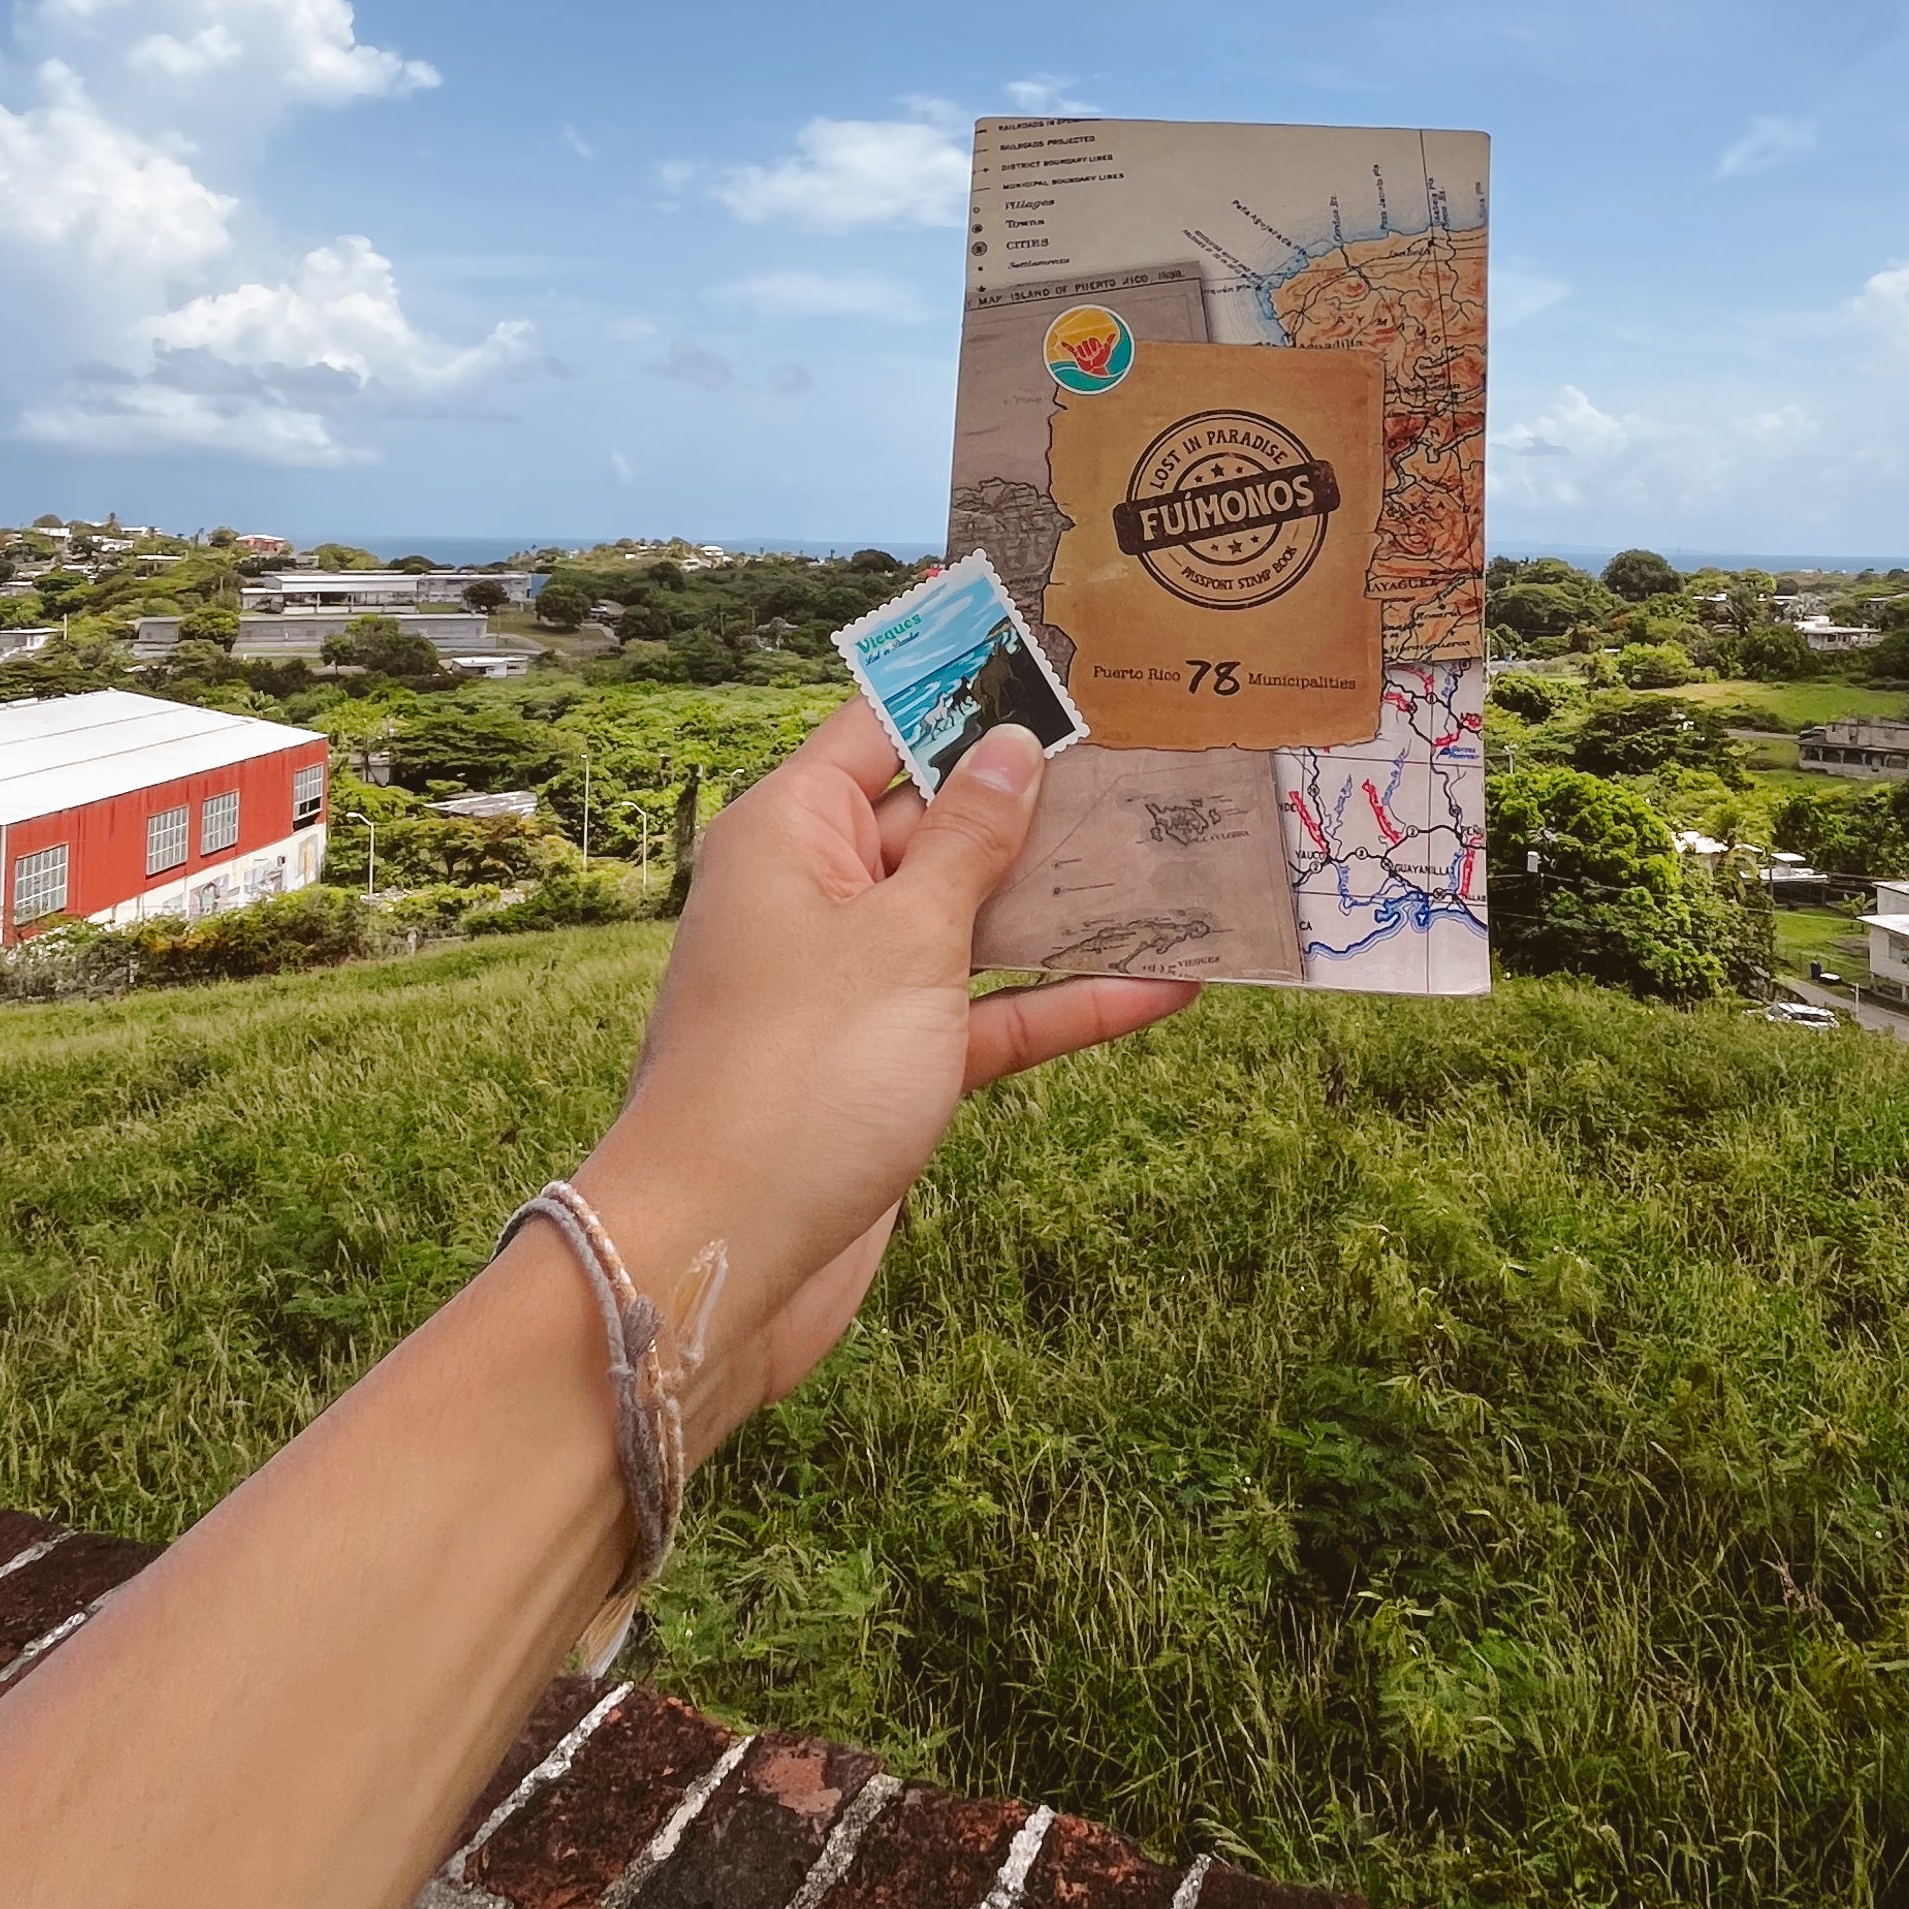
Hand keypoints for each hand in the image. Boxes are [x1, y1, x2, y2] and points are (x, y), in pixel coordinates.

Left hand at [586, 701, 1194, 1449]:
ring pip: (977, 921)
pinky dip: (1065, 1004)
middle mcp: (816, 896)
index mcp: (791, 834)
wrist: (725, 1256)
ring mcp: (855, 986)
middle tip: (1157, 758)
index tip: (1057, 652)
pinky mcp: (891, 1068)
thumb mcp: (903, 936)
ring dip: (1069, 906)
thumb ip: (970, 841)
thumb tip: (1010, 747)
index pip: (882, 726)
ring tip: (1183, 863)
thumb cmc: (797, 1073)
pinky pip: (989, 1014)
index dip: (965, 689)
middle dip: (1041, 800)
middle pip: (942, 822)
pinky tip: (1165, 987)